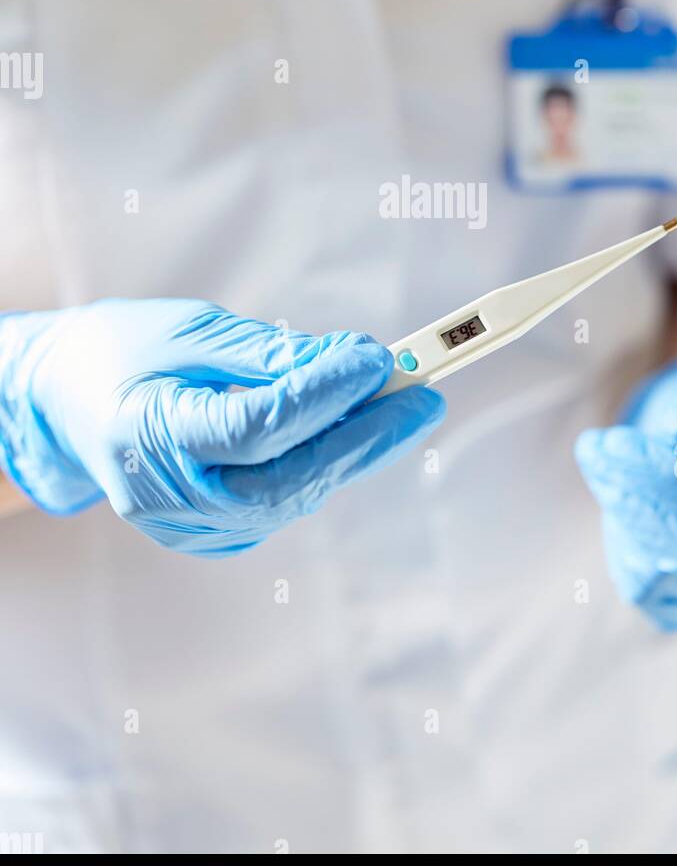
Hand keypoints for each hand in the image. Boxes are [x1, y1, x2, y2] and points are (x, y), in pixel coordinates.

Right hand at [0, 300, 443, 554]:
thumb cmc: (124, 352)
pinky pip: (282, 502)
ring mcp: (186, 527)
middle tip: (425, 397)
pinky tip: (355, 430)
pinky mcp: (208, 535)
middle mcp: (166, 497)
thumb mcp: (191, 330)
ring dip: (353, 451)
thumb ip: (269, 354)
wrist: (63, 403)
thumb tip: (355, 364)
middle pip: (287, 480)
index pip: (256, 425)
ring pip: (292, 497)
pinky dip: (323, 466)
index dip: (324, 394)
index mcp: (148, 435)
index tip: (377, 358)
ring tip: (402, 402)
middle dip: (364, 439)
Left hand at [575, 354, 676, 629]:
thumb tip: (658, 438)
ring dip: (620, 518)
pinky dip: (622, 543)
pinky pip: (643, 587)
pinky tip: (617, 502)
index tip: (612, 440)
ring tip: (602, 467)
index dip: (664, 477)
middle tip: (594, 449)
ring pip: (660, 575)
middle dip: (632, 497)